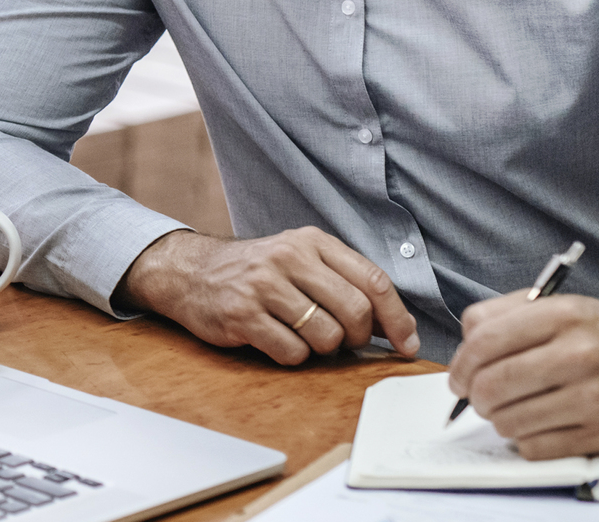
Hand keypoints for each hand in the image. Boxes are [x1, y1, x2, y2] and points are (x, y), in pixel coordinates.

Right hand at [113, 228, 420, 365]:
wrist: (191, 272)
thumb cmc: (256, 272)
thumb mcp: (299, 258)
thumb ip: (343, 281)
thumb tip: (396, 327)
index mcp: (312, 242)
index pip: (373, 280)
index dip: (397, 317)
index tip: (407, 343)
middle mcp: (289, 257)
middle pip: (355, 311)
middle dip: (358, 337)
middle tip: (343, 341)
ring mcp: (264, 285)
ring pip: (326, 336)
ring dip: (323, 349)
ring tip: (303, 337)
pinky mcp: (242, 314)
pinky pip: (292, 352)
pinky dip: (292, 356)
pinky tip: (276, 341)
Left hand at [446, 295, 598, 458]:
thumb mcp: (558, 304)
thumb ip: (503, 314)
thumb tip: (464, 345)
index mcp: (565, 315)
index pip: (485, 341)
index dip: (460, 363)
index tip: (458, 376)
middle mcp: (582, 355)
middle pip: (492, 385)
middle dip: (474, 395)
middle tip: (478, 396)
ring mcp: (595, 398)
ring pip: (509, 421)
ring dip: (498, 418)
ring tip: (511, 407)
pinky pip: (535, 447)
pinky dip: (524, 438)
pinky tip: (537, 422)